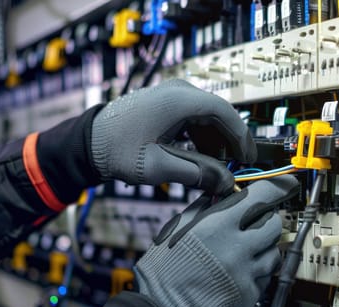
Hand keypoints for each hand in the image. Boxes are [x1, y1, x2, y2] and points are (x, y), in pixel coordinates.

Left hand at [90, 79, 255, 194]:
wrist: (89, 141)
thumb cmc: (116, 150)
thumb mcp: (158, 167)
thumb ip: (196, 174)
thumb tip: (226, 183)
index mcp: (178, 100)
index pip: (225, 113)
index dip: (241, 138)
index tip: (249, 160)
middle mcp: (179, 91)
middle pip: (219, 114)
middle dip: (229, 143)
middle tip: (235, 169)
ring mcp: (173, 94)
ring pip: (208, 117)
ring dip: (216, 142)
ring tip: (216, 169)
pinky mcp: (168, 102)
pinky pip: (196, 117)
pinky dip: (203, 137)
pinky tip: (201, 159)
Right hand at [134, 175, 298, 306]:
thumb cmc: (165, 269)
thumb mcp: (179, 226)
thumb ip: (206, 206)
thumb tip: (224, 191)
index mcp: (217, 226)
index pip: (261, 196)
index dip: (278, 187)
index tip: (285, 184)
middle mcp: (236, 248)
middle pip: (273, 223)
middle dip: (265, 219)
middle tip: (251, 224)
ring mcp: (246, 274)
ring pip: (274, 251)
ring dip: (262, 247)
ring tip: (240, 252)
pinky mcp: (249, 295)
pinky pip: (265, 276)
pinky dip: (256, 271)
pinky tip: (237, 271)